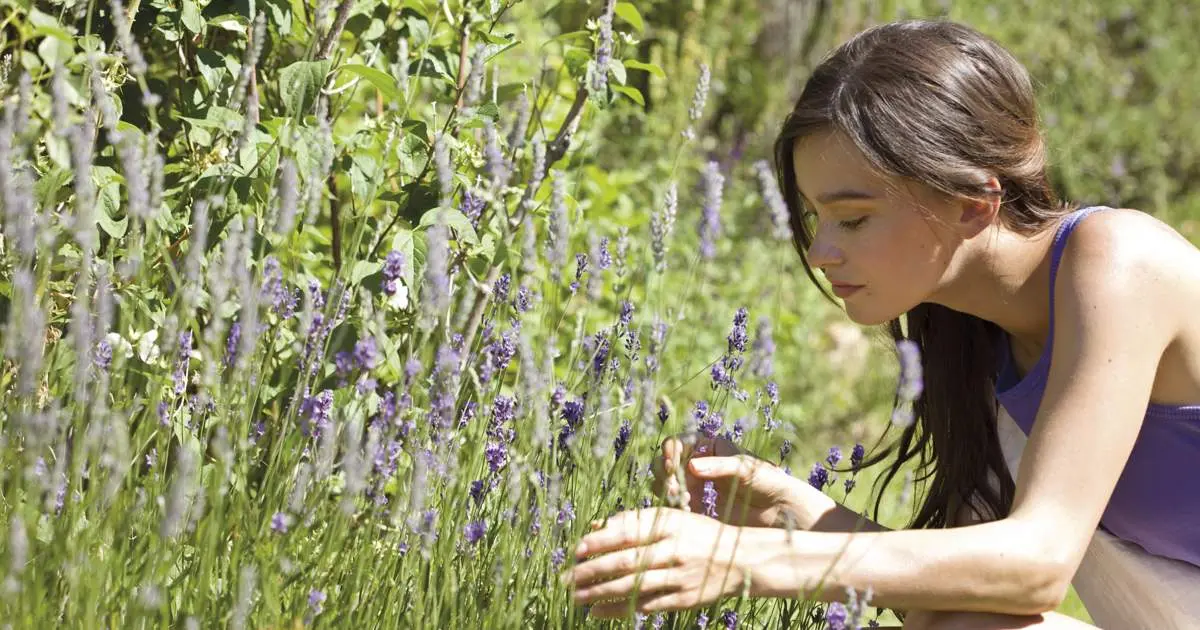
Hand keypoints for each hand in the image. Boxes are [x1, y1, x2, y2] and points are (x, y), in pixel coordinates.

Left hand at [563, 507, 755, 617]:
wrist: (741, 559)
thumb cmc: (698, 534)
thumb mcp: (673, 518)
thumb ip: (636, 521)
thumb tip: (596, 526)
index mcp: (669, 524)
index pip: (626, 532)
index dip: (599, 541)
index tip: (576, 549)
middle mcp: (673, 549)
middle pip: (625, 561)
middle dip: (591, 571)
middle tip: (565, 578)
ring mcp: (679, 576)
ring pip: (632, 586)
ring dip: (600, 593)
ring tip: (576, 597)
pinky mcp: (683, 599)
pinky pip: (645, 605)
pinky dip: (619, 609)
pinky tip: (598, 611)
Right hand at [652, 433, 801, 528]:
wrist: (781, 512)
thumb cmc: (768, 481)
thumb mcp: (745, 469)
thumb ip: (719, 466)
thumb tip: (692, 466)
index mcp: (709, 446)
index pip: (678, 442)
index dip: (670, 452)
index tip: (672, 466)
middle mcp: (699, 463)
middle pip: (666, 462)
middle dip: (666, 474)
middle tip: (676, 489)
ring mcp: (696, 486)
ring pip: (665, 483)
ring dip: (668, 490)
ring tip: (681, 501)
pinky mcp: (696, 508)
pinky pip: (674, 504)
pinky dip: (674, 506)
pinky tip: (687, 512)